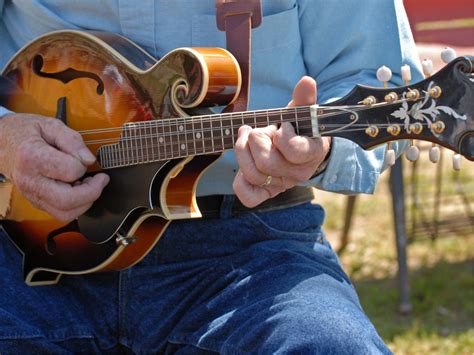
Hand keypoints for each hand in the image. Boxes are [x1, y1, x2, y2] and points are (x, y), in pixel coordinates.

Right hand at [0, 113, 108, 220]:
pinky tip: (78, 189)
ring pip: (65, 213)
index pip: (70, 170)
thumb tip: (89, 159)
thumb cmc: (26, 132)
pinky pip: (61, 213)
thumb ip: (72, 140)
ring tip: (89, 184)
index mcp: (32, 157)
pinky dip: (77, 205)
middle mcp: (30, 180)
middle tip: (101, 179)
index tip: (85, 157)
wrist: (2, 143)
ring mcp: (32, 195)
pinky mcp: (37, 202)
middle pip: (67, 200)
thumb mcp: (50, 125)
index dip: (84, 164)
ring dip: (86, 202)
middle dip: (92, 192)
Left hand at [233, 76, 330, 206]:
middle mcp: (298, 173)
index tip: (283, 126)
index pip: (292, 150)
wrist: (302, 148)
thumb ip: (304, 99)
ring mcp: (282, 184)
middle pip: (266, 163)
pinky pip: (249, 197)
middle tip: (255, 129)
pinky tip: (244, 161)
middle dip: (254, 141)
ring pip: (253, 175)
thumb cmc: (300, 127)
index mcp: (311, 153)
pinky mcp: (267, 191)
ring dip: (242, 151)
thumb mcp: (303, 112)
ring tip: (246, 136)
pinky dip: (240, 182)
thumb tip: (306, 81)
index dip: (282, 135)